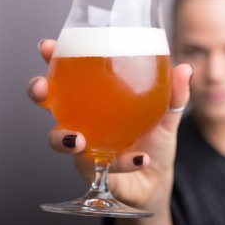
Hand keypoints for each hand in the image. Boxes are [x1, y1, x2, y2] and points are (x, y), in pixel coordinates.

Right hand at [28, 39, 192, 212]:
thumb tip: (185, 68)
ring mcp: (84, 144)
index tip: (48, 47)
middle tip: (41, 88)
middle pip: (49, 101)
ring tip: (78, 139)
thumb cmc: (155, 141)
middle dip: (39, 91)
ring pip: (57, 138)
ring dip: (61, 137)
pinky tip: (140, 158)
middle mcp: (83, 118)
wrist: (157, 178)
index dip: (54, 58)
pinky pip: (95, 166)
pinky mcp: (92, 169)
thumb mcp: (167, 114)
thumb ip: (174, 94)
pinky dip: (120, 162)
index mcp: (97, 98)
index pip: (70, 74)